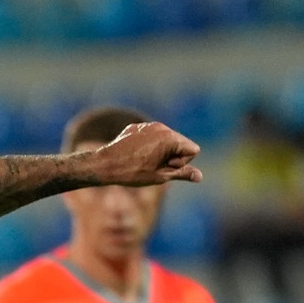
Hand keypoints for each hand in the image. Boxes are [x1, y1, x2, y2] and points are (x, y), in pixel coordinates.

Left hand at [81, 122, 203, 186]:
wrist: (104, 164)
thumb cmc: (133, 173)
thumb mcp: (160, 177)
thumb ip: (182, 174)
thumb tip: (200, 176)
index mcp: (170, 138)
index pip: (193, 150)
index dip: (181, 163)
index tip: (164, 168)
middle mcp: (162, 127)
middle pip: (182, 144)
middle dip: (173, 156)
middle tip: (154, 166)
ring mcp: (149, 125)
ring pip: (168, 140)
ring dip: (162, 152)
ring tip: (144, 161)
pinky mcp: (138, 127)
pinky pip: (153, 137)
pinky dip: (150, 146)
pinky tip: (136, 155)